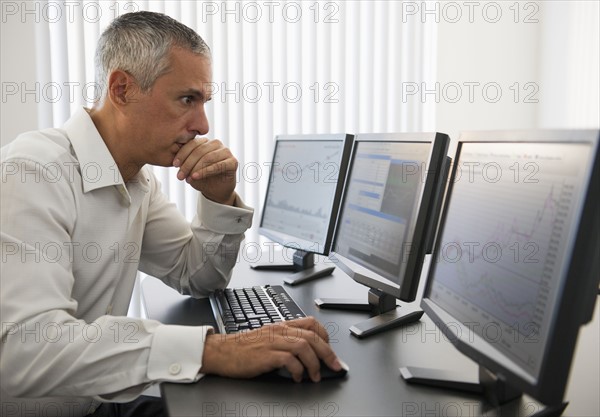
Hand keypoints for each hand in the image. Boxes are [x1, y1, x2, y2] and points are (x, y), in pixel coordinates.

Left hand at [173, 138, 237, 204]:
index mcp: (205, 142)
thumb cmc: (202, 178)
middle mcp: (216, 144)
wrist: (216, 191)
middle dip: (188, 164)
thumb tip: (178, 162)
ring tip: (188, 178)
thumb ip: (185, 163)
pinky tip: (196, 176)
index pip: (192, 144)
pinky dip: (206, 171)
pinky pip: (218, 165)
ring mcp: (226, 151)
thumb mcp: (190, 170)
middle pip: (199, 150)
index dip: (182, 154)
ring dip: (196, 168)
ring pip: (208, 157)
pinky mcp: (233, 161)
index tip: (174, 165)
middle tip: (180, 176)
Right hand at [200, 317, 342, 382]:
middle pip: (312, 336)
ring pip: (304, 346)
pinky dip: (298, 370)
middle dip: (328, 353)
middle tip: (335, 366)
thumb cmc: (243, 348)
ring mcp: (273, 342)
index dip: (325, 336)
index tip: (330, 350)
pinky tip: (297, 378)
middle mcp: (279, 331)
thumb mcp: (267, 338)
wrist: (221, 351)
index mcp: (281, 326)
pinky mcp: (266, 355)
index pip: (311, 323)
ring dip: (314, 363)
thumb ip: (285, 340)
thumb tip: (306, 353)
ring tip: (315, 376)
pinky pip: (289, 360)